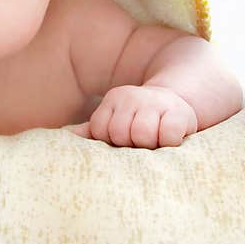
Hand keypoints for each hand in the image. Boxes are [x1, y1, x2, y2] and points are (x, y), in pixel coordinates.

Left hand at [69, 85, 197, 147]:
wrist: (174, 104)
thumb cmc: (138, 120)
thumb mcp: (114, 120)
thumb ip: (91, 130)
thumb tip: (65, 136)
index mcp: (114, 99)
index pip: (99, 129)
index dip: (110, 141)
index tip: (122, 140)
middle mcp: (132, 97)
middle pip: (120, 133)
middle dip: (129, 144)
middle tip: (139, 142)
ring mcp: (156, 103)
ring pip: (142, 134)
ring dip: (148, 146)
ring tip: (153, 143)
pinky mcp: (179, 114)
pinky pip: (168, 136)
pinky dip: (169, 144)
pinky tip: (169, 141)